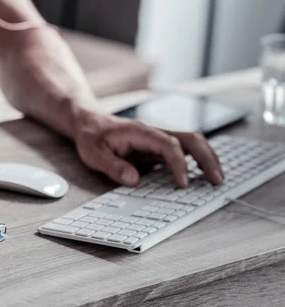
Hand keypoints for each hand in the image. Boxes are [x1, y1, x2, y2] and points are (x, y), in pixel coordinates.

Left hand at [74, 113, 223, 187]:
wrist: (89, 122)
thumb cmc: (91, 136)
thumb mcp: (93, 153)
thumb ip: (112, 166)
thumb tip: (133, 180)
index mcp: (139, 132)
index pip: (168, 144)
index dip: (179, 164)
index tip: (182, 184)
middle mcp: (154, 133)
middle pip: (190, 138)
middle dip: (206, 158)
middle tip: (217, 180)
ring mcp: (158, 139)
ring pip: (192, 142)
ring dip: (207, 158)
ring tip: (217, 179)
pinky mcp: (159, 147)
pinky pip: (184, 151)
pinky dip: (198, 161)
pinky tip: (204, 175)